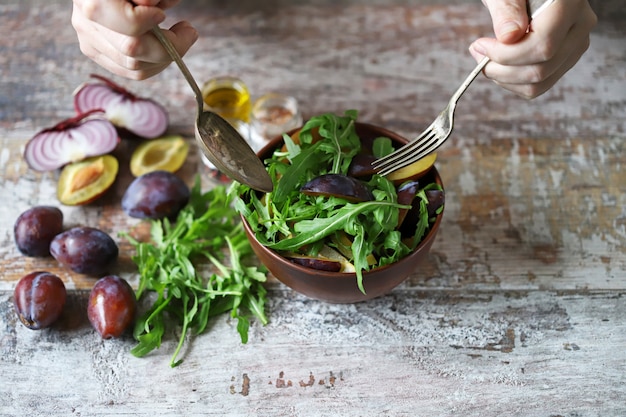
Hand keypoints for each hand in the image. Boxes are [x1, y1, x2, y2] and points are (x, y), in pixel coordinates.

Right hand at [71, 0, 197, 79]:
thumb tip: (151, 5)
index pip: (127, 23)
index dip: (149, 21)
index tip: (163, 15)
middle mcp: (85, 21)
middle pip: (133, 50)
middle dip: (169, 45)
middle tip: (188, 31)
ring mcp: (89, 40)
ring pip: (135, 67)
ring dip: (166, 56)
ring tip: (178, 36)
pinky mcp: (96, 53)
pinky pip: (133, 72)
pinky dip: (157, 64)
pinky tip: (165, 47)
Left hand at [469, 0, 596, 98]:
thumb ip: (507, 10)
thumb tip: (508, 37)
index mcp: (569, 4)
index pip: (542, 45)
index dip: (506, 54)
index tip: (480, 45)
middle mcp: (580, 26)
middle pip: (542, 69)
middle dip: (502, 70)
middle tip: (478, 55)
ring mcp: (576, 45)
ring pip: (540, 83)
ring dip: (505, 79)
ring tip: (486, 60)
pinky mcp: (565, 58)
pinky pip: (540, 84)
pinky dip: (513, 82)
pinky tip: (500, 65)